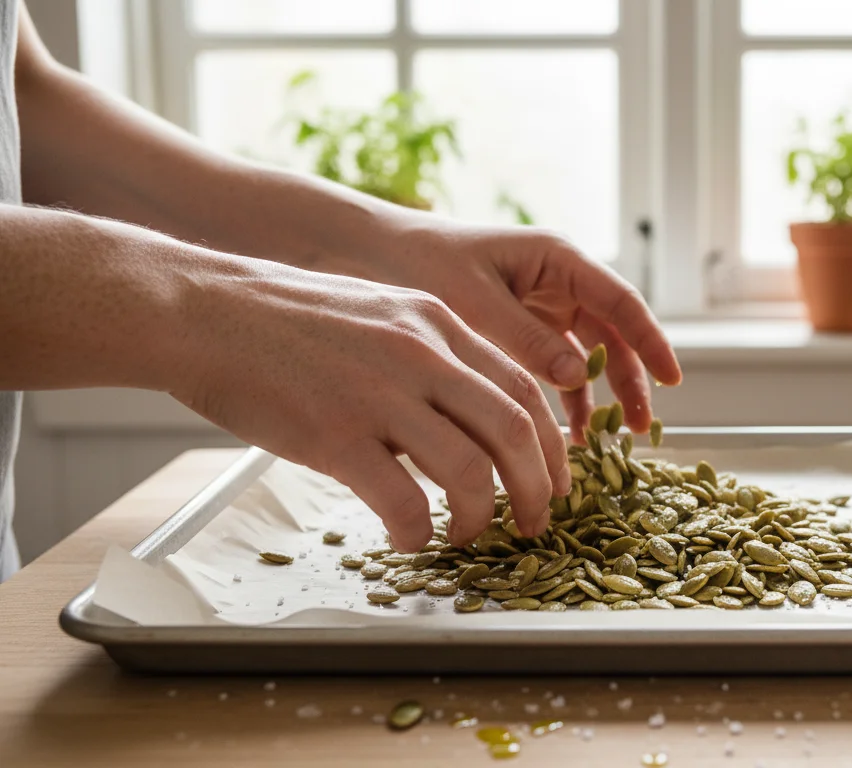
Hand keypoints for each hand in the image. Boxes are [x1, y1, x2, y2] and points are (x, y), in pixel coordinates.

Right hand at [171, 257, 569, 550]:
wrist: (205, 311)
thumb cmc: (288, 320)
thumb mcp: (381, 314)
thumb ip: (432, 357)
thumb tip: (468, 419)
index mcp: (438, 324)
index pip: (524, 388)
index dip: (552, 445)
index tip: (554, 480)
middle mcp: (422, 354)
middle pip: (514, 431)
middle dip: (537, 488)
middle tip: (533, 523)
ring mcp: (380, 394)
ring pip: (470, 470)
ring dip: (479, 517)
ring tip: (468, 536)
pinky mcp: (335, 434)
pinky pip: (402, 499)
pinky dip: (417, 531)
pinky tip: (408, 539)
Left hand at [371, 220, 681, 438]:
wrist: (368, 255)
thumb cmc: (420, 262)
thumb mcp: (474, 301)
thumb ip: (526, 338)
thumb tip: (577, 376)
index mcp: (556, 258)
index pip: (621, 302)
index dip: (651, 341)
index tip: (673, 379)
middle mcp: (557, 280)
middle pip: (613, 333)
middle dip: (632, 379)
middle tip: (643, 427)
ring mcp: (541, 306)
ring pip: (589, 354)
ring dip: (601, 395)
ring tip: (607, 441)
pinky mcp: (521, 331)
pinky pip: (556, 367)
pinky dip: (564, 399)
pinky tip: (565, 435)